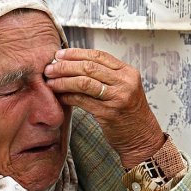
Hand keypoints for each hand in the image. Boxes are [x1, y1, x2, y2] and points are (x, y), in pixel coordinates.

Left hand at [44, 48, 164, 167]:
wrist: (141, 137)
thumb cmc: (127, 111)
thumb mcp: (122, 87)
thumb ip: (104, 75)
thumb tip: (71, 63)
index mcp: (128, 72)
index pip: (98, 55)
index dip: (76, 53)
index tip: (59, 55)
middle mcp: (125, 82)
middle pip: (88, 67)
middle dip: (65, 66)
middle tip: (49, 69)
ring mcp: (118, 98)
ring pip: (83, 82)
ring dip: (63, 81)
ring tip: (50, 82)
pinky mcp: (109, 113)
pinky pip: (82, 101)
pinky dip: (68, 97)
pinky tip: (59, 97)